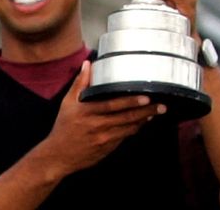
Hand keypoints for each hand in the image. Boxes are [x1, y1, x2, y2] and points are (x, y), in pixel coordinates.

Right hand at [42, 61, 165, 176]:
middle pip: (126, 118)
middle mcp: (97, 126)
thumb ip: (80, 83)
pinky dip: (134, 130)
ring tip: (156, 113)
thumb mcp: (67, 103)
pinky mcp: (107, 149)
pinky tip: (141, 123)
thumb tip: (88, 64)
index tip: (146, 97)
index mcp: (87, 113)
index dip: (131, 102)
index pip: (113, 105)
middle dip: (146, 112)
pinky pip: (124, 138)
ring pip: (129, 129)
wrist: (58, 156)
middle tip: (161, 106)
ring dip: (143, 121)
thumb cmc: (63, 127)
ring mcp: (104, 140)